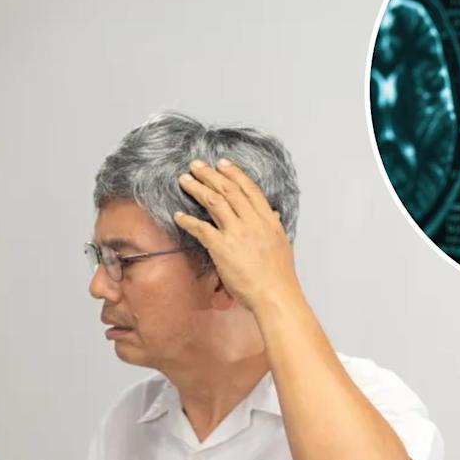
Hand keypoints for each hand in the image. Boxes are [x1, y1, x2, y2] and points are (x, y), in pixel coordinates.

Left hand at [174, 158, 301, 314]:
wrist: (275, 295)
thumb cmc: (278, 276)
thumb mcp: (280, 244)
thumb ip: (272, 226)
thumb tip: (272, 214)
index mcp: (268, 220)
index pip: (249, 189)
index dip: (234, 174)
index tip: (222, 164)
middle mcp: (253, 222)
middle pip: (228, 190)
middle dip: (210, 175)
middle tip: (196, 166)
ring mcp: (237, 233)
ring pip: (214, 202)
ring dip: (197, 188)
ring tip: (185, 180)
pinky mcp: (222, 247)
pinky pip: (201, 228)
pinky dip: (188, 220)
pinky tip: (178, 215)